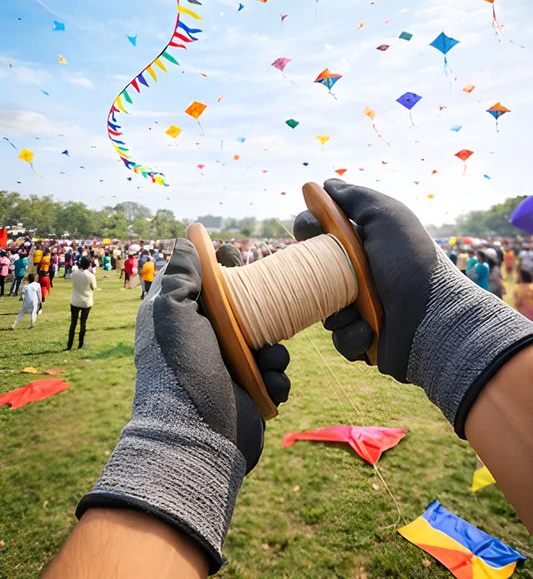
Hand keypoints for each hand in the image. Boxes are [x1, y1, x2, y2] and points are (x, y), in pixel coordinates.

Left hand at [77, 238, 288, 571]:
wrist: (196, 439)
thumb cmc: (181, 370)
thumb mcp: (173, 313)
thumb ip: (181, 275)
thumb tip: (187, 238)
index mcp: (185, 322)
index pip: (211, 287)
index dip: (228, 277)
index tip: (242, 269)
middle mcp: (208, 344)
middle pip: (249, 314)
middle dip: (264, 317)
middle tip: (265, 320)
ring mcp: (231, 371)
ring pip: (270, 344)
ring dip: (274, 352)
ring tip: (265, 363)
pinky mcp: (252, 395)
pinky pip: (277, 376)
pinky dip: (277, 380)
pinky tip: (267, 386)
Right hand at [295, 179, 532, 436]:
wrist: (435, 318)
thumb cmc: (411, 263)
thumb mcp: (387, 216)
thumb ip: (355, 197)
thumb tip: (327, 184)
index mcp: (363, 244)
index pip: (321, 231)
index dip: (310, 227)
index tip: (310, 228)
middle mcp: (360, 274)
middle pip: (313, 269)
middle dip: (315, 271)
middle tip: (332, 273)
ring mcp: (361, 307)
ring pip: (322, 306)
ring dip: (337, 308)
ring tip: (361, 308)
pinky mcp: (362, 338)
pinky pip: (339, 337)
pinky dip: (352, 334)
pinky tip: (371, 330)